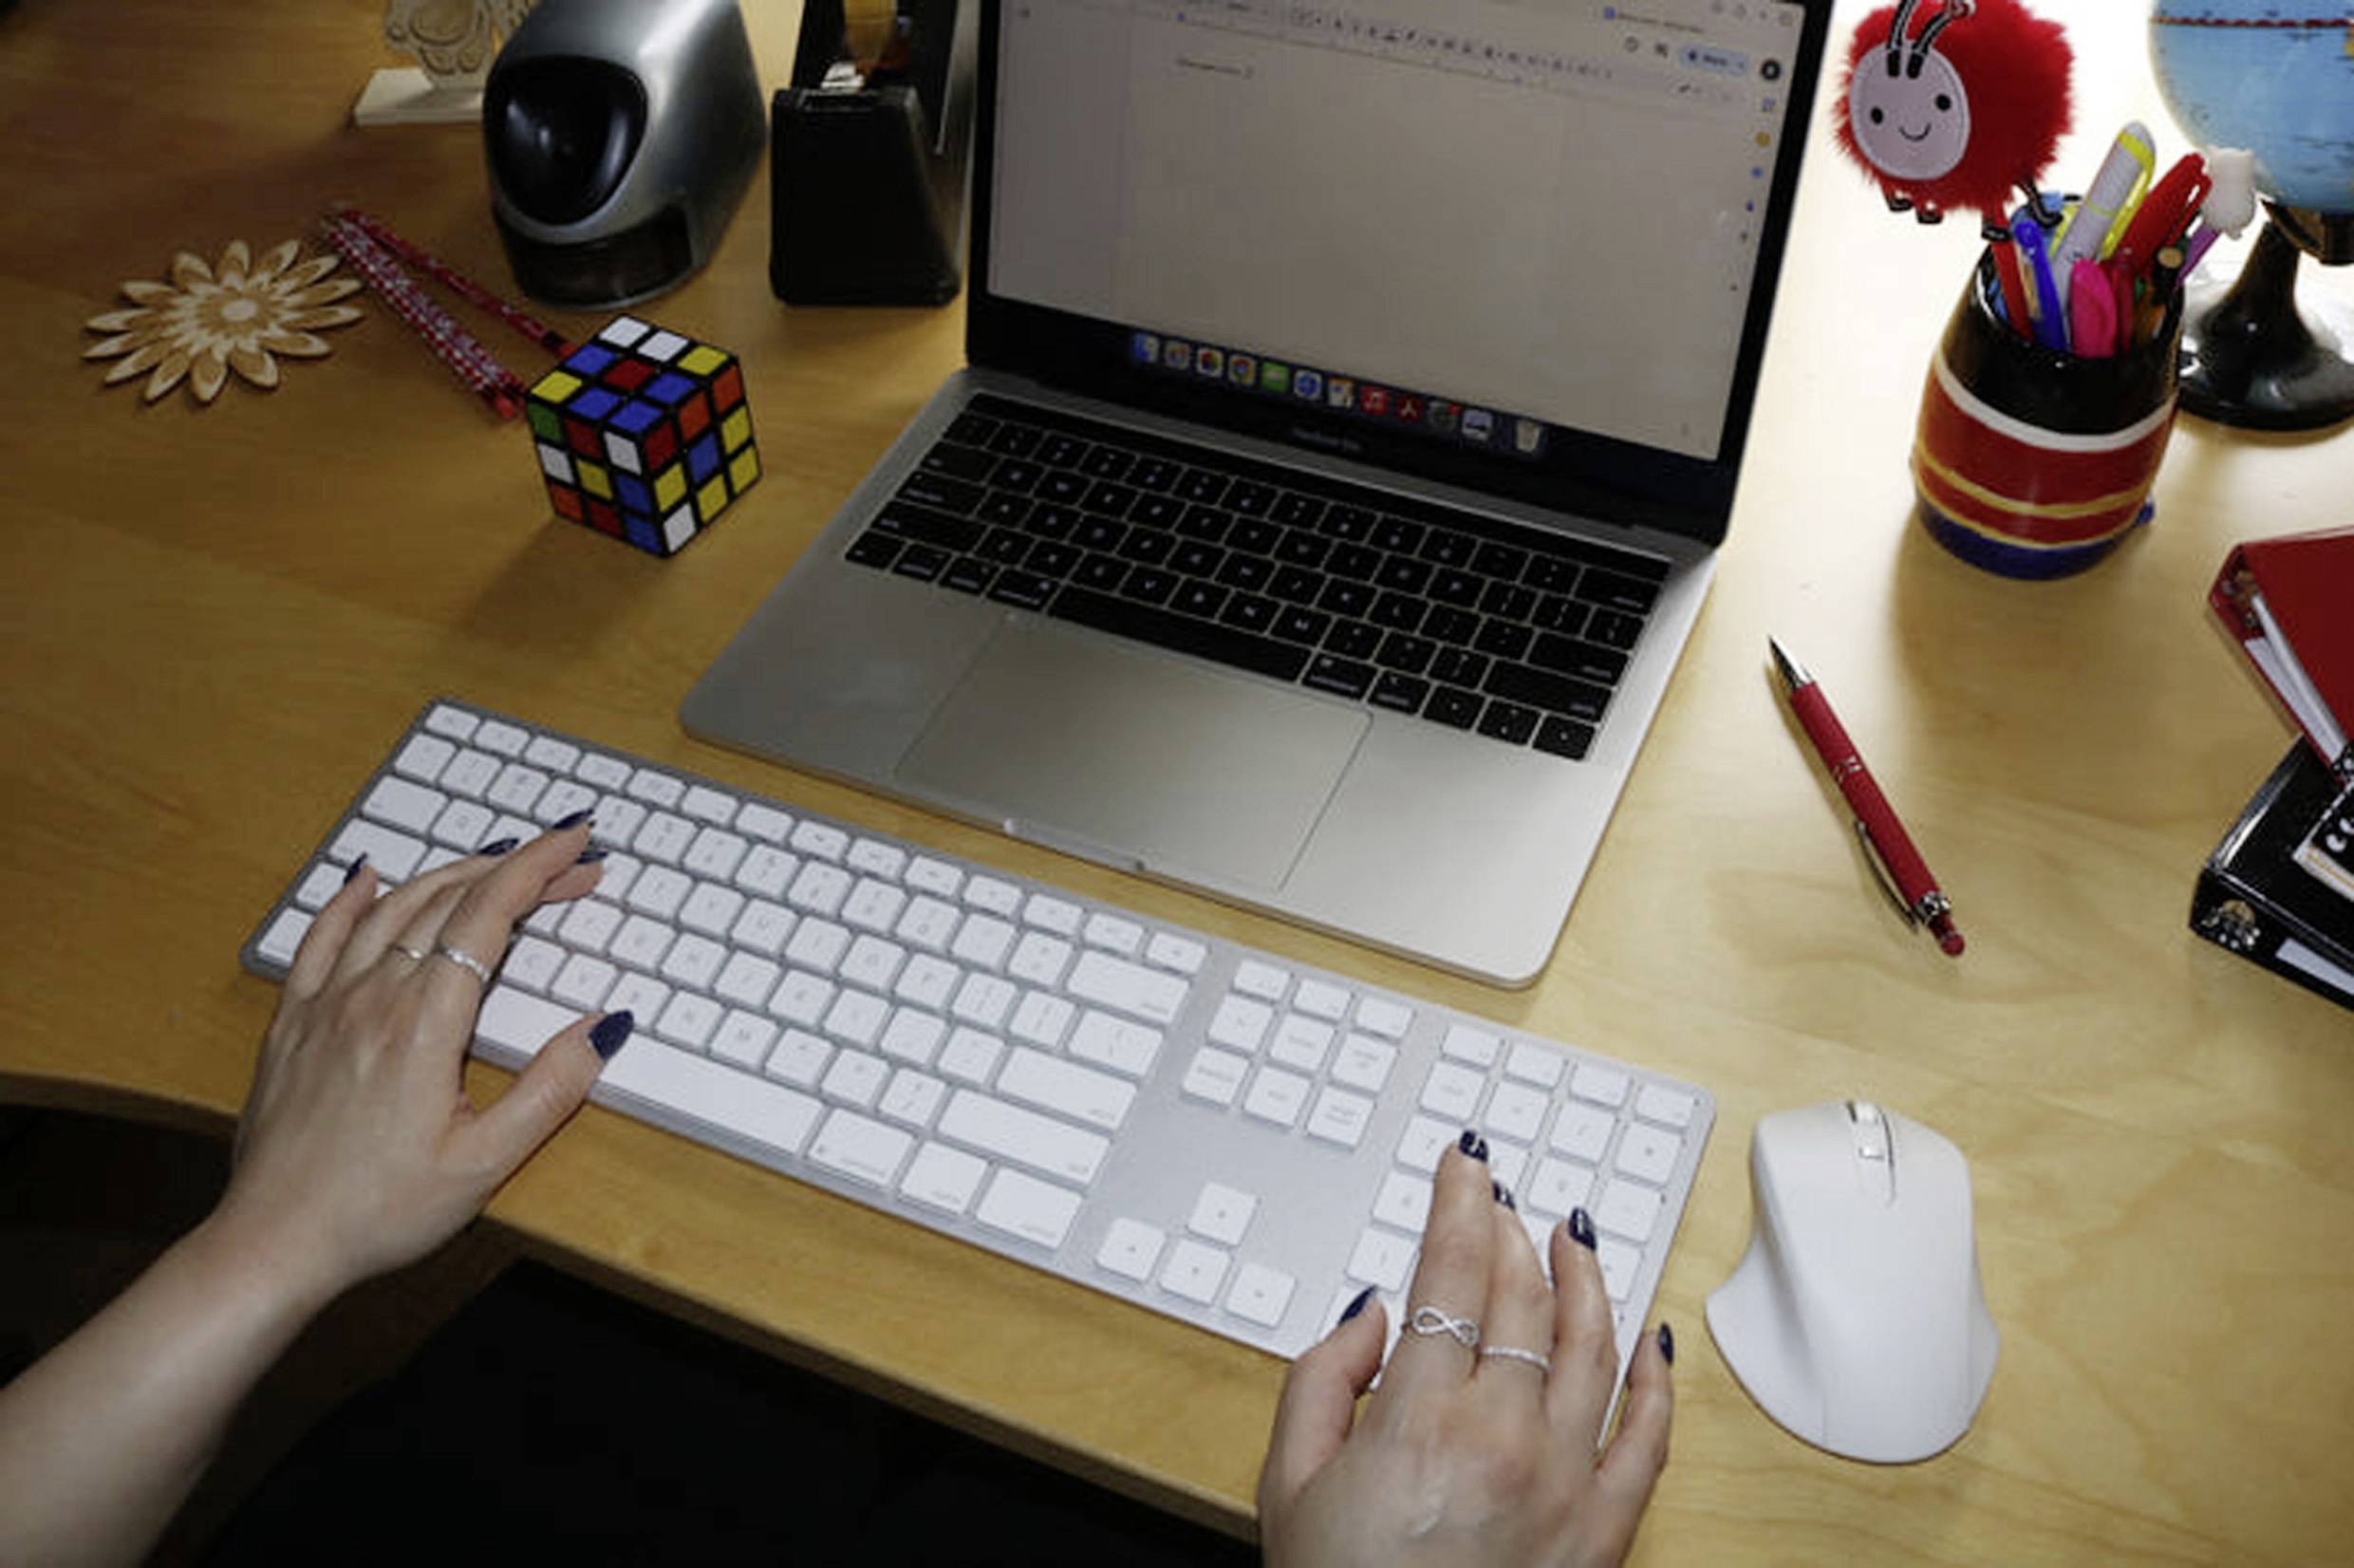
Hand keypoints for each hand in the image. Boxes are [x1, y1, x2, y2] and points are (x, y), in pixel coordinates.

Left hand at [208, 819, 625, 1312]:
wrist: (275, 1243)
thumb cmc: (381, 1212)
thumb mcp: (485, 1164)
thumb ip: (549, 1090)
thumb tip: (604, 1028)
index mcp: (424, 1024)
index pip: (489, 916)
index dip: (537, 868)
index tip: (577, 841)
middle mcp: (372, 997)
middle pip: (448, 902)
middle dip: (514, 870)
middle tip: (567, 865)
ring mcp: (325, 1006)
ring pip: (391, 909)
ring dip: (450, 875)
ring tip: (495, 864)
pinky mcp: (292, 1025)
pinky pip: (320, 940)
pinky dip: (349, 900)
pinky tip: (367, 878)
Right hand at [1257, 1138, 1673, 1567]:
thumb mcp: (1285, 1482)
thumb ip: (1321, 1378)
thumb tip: (1374, 1310)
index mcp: (1420, 1414)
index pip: (1453, 1269)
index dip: (1461, 1201)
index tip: (1466, 1164)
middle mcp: (1505, 1435)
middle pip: (1522, 1295)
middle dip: (1512, 1230)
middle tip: (1504, 1198)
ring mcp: (1565, 1481)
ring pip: (1593, 1345)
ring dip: (1586, 1277)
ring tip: (1575, 1236)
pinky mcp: (1604, 1531)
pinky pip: (1650, 1437)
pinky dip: (1659, 1377)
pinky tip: (1655, 1336)